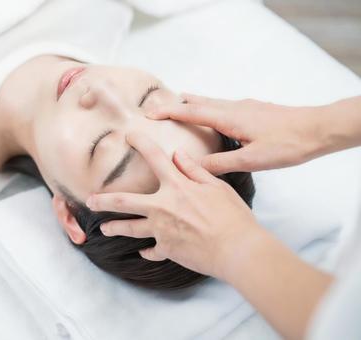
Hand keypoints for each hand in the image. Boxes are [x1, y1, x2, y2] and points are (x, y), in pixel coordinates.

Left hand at [85, 132, 264, 279]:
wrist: (237, 250)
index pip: (154, 158)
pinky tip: (142, 251)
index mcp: (177, 187)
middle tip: (89, 201)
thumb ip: (194, 170)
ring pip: (130, 229)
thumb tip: (177, 154)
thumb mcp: (216, 186)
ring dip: (114, 228)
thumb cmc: (232, 217)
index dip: (140, 143)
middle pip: (124, 202)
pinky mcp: (167, 250)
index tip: (128, 135)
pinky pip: (151, 251)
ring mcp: (161, 230)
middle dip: (103, 201)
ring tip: (104, 229)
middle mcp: (162, 207)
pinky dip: (147, 251)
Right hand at [148, 93, 327, 174]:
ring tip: (180, 108)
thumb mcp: (252, 160)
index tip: (149, 113)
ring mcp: (245, 106)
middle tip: (159, 109)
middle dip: (177, 104)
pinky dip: (209, 108)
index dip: (168, 112)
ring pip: (211, 102)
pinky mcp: (254, 109)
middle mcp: (234, 107)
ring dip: (193, 105)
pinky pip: (223, 105)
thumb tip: (191, 166)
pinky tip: (214, 119)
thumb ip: (220, 162)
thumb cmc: (287, 145)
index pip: (191, 111)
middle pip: (198, 101)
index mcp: (229, 117)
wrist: (318, 129)